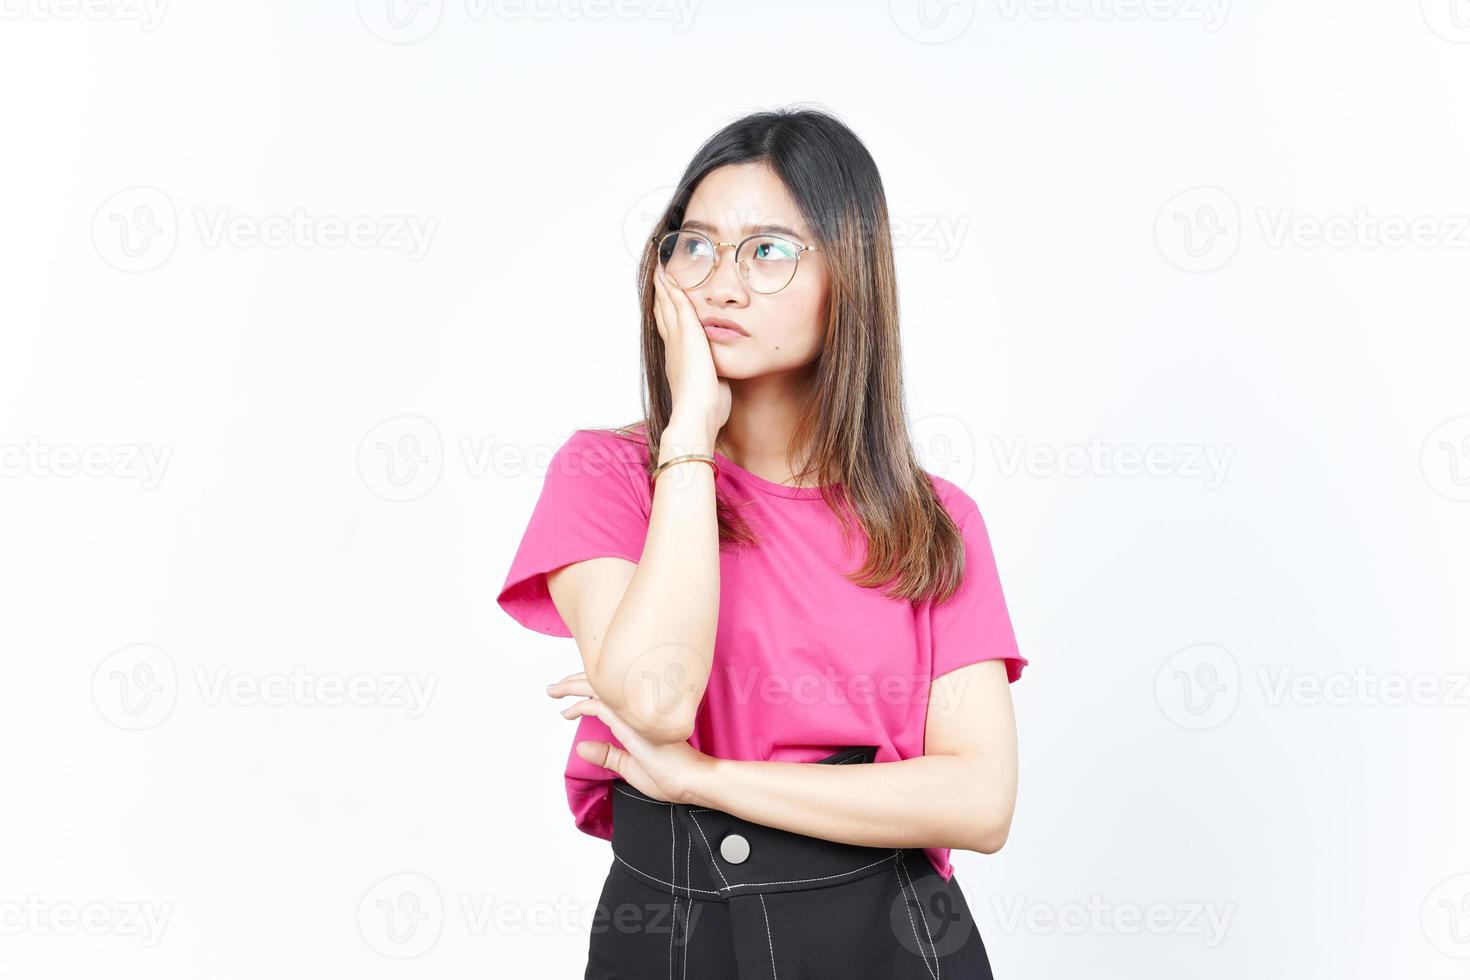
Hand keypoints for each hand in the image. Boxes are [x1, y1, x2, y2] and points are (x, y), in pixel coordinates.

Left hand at [547, 671, 713, 804]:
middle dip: (574, 682)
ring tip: (554, 691)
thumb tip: (581, 748)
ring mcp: (635, 713)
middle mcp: (636, 708)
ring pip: (598, 688)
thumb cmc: (671, 775)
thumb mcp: (630, 766)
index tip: (570, 692)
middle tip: (554, 687)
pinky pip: (600, 706)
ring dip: (572, 687)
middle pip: (601, 684)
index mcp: (638, 715)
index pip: (609, 691)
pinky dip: (581, 706)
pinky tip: (568, 712)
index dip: (588, 687)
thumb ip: (608, 755)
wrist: (693, 780)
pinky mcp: (632, 723)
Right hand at [651, 265, 731, 437]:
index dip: (667, 316)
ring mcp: (678, 341)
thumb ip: (716, 378)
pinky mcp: (688, 336)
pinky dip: (673, 290)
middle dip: (662, 297)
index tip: (665, 303)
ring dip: (665, 288)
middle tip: (658, 279)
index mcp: (678, 361)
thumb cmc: (707, 412)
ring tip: (661, 271)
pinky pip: (678, 305)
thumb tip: (724, 378)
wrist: (696, 418)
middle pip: (664, 315)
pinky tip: (670, 276)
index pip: (671, 332)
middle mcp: (674, 348)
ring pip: (668, 307)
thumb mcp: (714, 389)